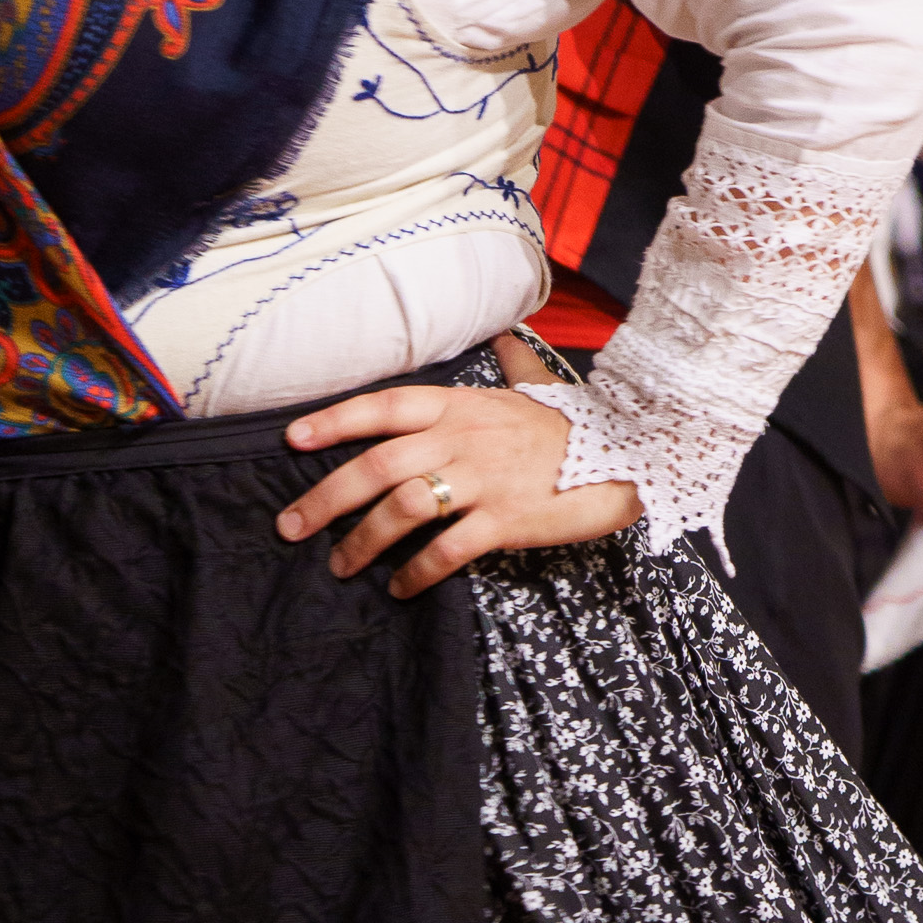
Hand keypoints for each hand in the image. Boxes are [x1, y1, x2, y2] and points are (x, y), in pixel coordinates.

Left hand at [279, 337, 636, 595]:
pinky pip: (448, 549)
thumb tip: (505, 334)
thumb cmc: (576, 427)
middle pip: (377, 464)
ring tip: (340, 566)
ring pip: (404, 508)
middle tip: (290, 527)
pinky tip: (400, 588)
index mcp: (462, 405)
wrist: (633, 457)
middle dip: (326, 498)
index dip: (335, 420)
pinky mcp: (507, 520)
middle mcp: (464, 438)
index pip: (384, 406)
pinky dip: (417, 572)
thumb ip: (512, 366)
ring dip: (363, 541)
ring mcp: (485, 479)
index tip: (293, 440)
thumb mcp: (536, 389)